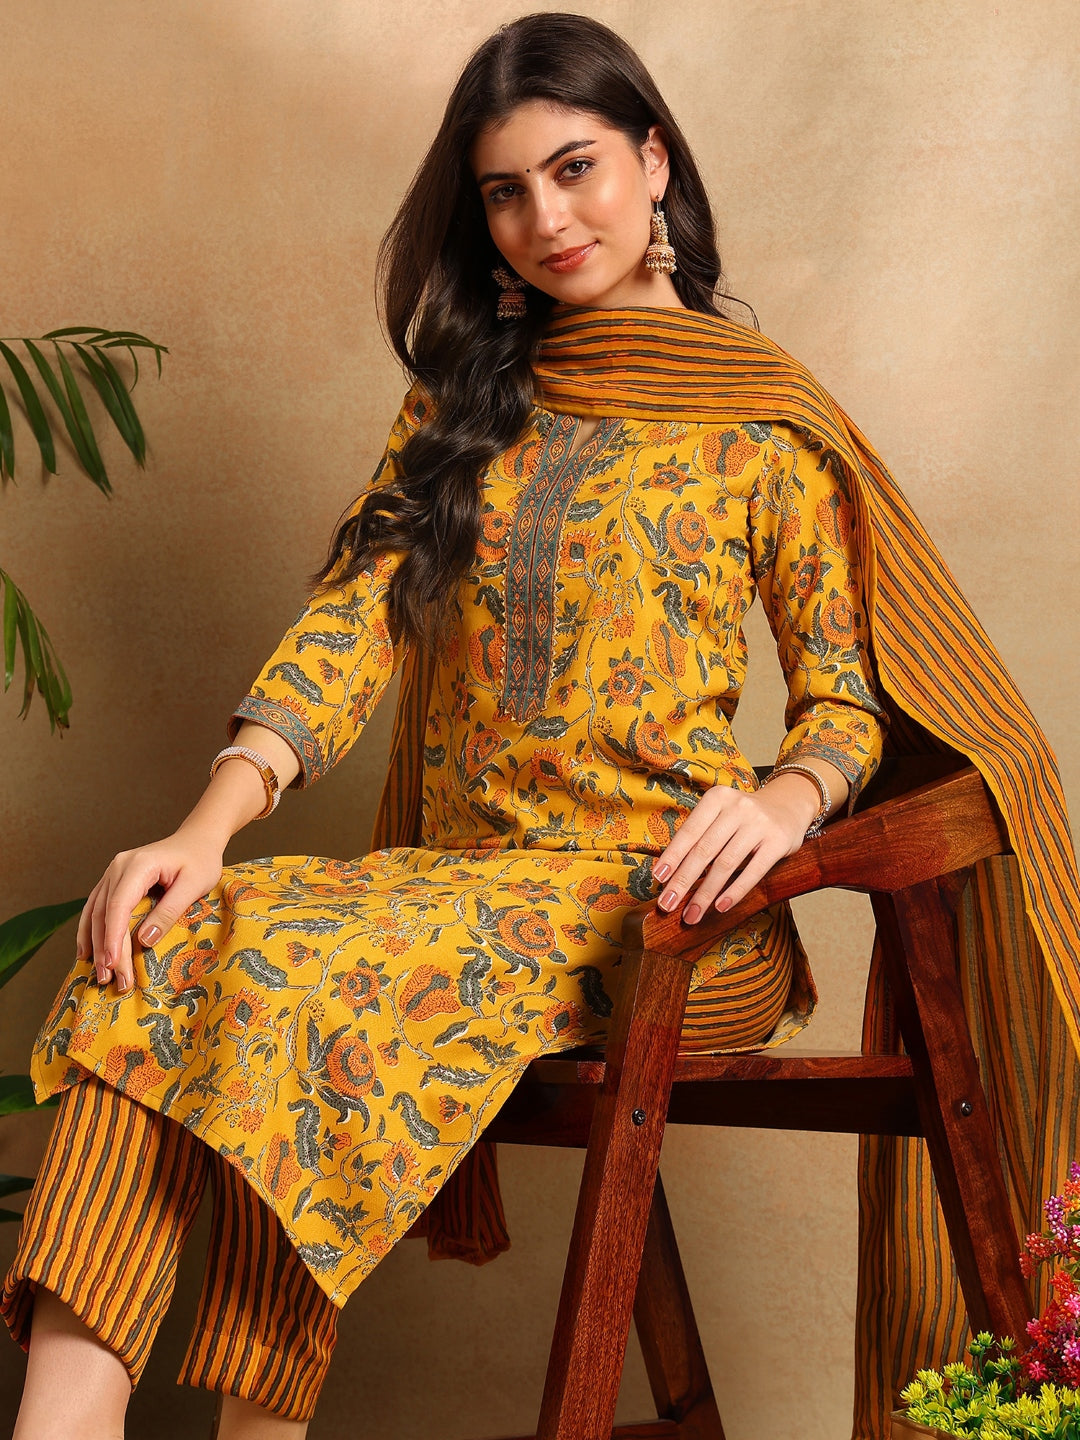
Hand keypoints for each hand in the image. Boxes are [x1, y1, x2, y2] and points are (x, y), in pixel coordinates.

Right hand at [75, 827, 224, 991]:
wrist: (197, 839)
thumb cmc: (201, 860)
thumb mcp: (194, 885)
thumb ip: (169, 911)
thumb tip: (145, 941)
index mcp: (139, 864)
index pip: (119, 906)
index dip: (113, 938)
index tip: (113, 964)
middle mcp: (118, 866)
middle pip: (105, 913)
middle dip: (105, 949)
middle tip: (110, 980)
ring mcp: (113, 872)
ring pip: (95, 912)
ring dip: (95, 944)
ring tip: (99, 974)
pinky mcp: (114, 880)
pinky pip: (96, 907)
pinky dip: (90, 931)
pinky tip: (87, 952)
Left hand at [652, 774, 823, 923]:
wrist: (789, 805)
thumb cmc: (744, 818)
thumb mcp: (721, 815)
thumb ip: (700, 836)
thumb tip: (670, 874)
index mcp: (717, 798)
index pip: (689, 831)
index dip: (672, 856)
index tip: (658, 879)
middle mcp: (737, 808)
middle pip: (704, 850)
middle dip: (683, 881)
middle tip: (668, 904)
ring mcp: (759, 824)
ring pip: (725, 864)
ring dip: (705, 893)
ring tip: (692, 914)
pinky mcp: (778, 842)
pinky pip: (753, 871)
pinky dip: (735, 891)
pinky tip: (720, 906)